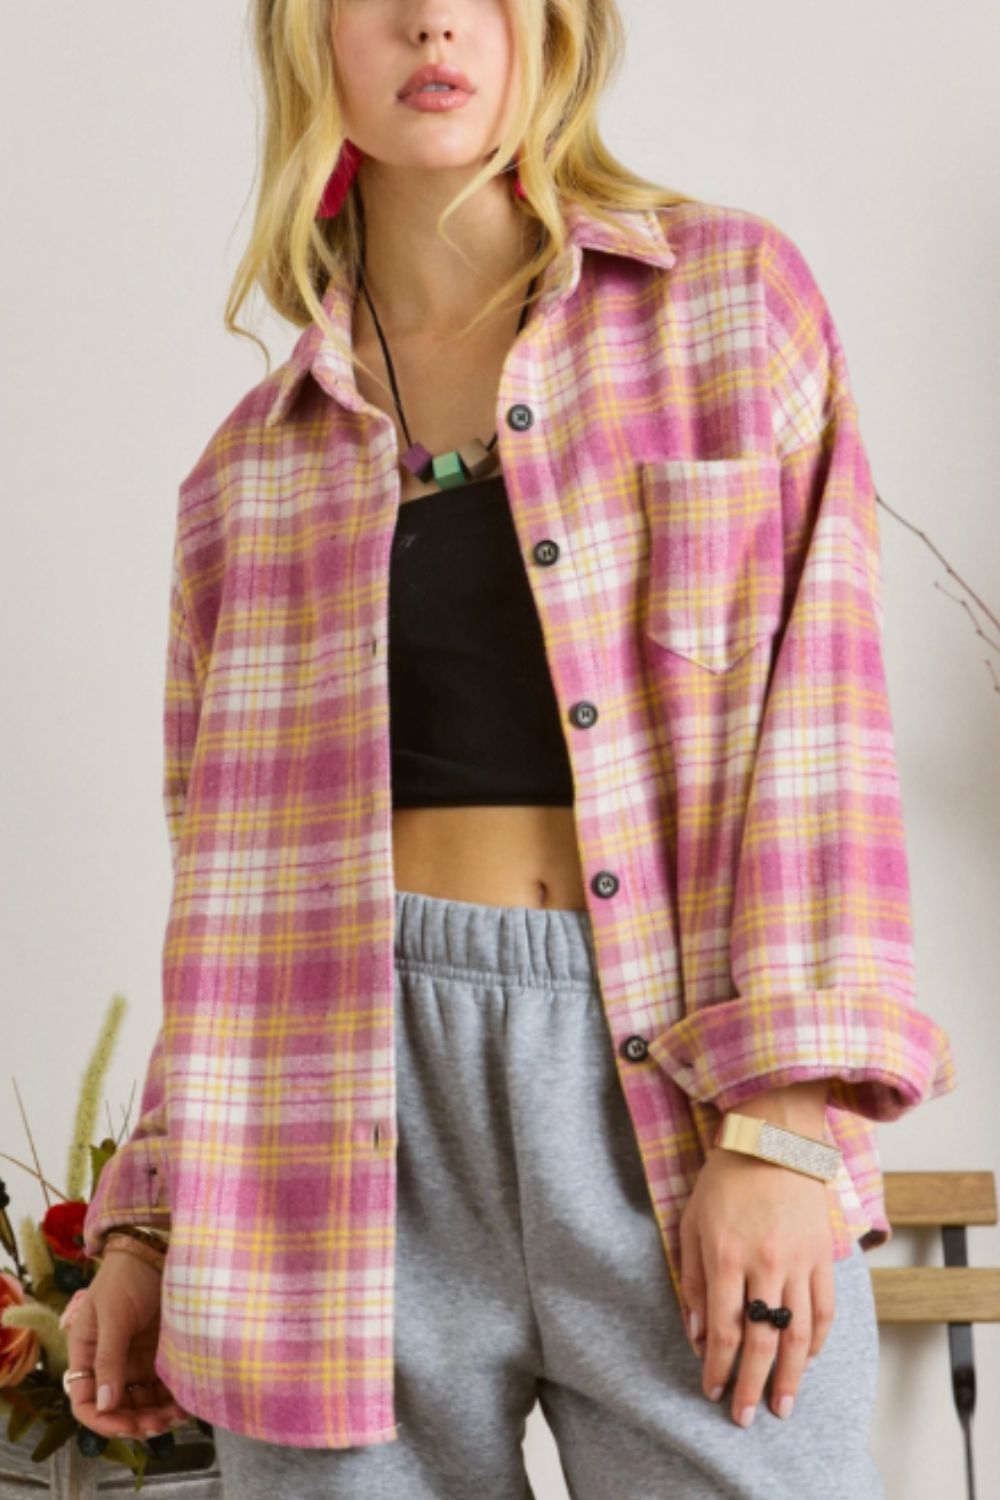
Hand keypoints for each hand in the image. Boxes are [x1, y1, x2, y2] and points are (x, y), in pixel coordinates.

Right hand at [64, 1251, 189, 1439]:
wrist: (158, 1248)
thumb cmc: (126, 1276)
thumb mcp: (113, 1316)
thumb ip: (109, 1358)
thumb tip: (105, 1404)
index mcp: (87, 1354)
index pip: (86, 1400)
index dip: (103, 1420)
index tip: (128, 1426)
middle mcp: (110, 1363)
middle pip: (117, 1407)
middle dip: (135, 1422)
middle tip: (159, 1425)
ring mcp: (136, 1360)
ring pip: (142, 1402)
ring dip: (155, 1416)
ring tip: (175, 1417)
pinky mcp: (159, 1355)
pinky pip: (163, 1388)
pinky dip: (172, 1401)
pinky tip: (186, 1405)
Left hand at [679, 1145, 834, 1427]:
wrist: (772, 1139)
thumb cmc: (724, 1180)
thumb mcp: (692, 1224)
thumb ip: (692, 1280)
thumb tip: (695, 1333)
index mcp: (727, 1257)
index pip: (722, 1330)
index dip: (716, 1367)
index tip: (711, 1390)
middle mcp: (765, 1265)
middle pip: (762, 1341)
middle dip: (751, 1385)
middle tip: (745, 1418)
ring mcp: (799, 1262)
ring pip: (799, 1335)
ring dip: (791, 1377)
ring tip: (782, 1405)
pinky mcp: (823, 1255)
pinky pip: (825, 1309)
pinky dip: (818, 1340)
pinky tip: (809, 1359)